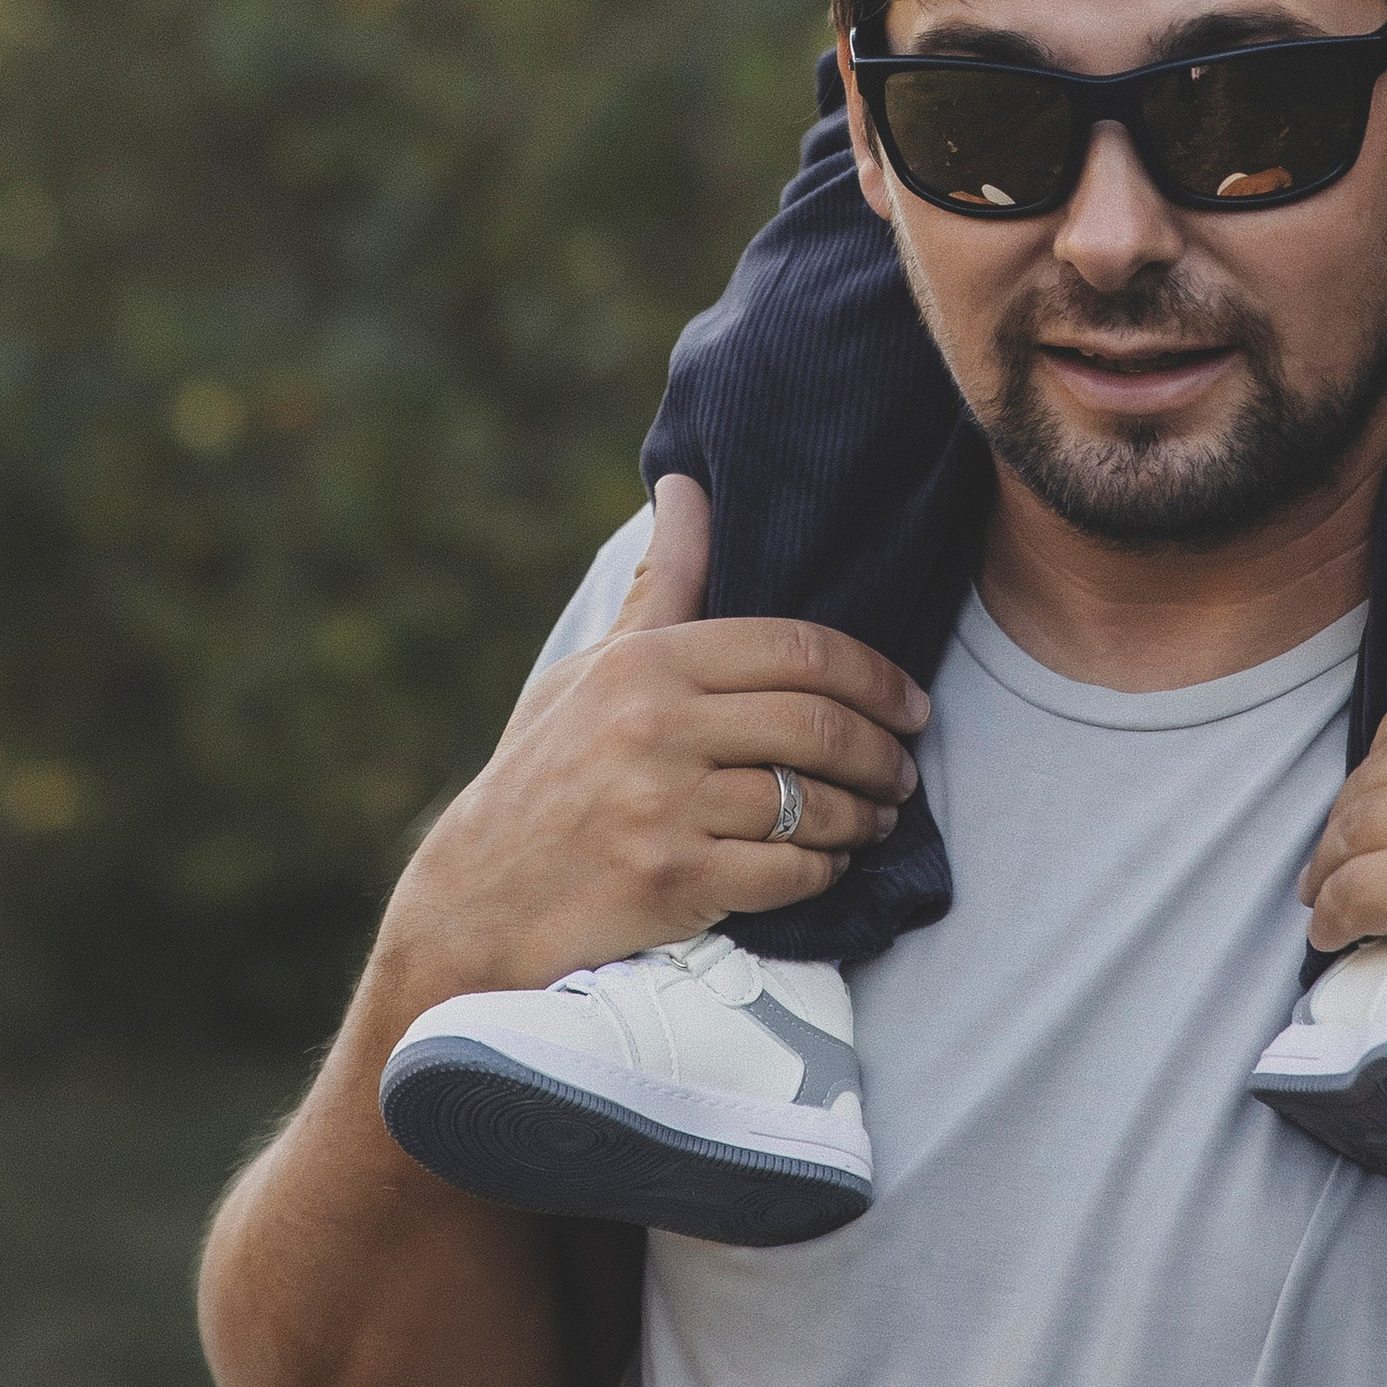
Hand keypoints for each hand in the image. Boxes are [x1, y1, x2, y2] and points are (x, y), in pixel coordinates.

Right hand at [377, 478, 929, 1012]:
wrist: (476, 899)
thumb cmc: (543, 773)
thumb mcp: (590, 670)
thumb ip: (658, 587)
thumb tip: (687, 487)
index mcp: (646, 664)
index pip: (796, 648)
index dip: (873, 675)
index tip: (910, 700)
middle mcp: (656, 727)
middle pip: (816, 724)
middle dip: (883, 749)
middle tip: (904, 768)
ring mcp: (663, 807)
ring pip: (811, 802)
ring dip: (863, 815)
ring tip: (876, 818)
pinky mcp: (671, 883)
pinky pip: (786, 874)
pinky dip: (823, 870)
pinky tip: (829, 863)